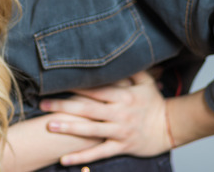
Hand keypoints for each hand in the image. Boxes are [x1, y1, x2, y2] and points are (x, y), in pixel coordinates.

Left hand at [39, 70, 171, 165]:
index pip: (95, 89)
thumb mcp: (145, 82)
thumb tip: (118, 54)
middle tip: (42, 104)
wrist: (170, 127)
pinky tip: (65, 160)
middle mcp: (119, 113)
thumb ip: (129, 69)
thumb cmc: (154, 102)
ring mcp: (119, 131)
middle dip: (63, 106)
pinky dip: (82, 157)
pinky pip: (99, 153)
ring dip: (68, 128)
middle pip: (87, 108)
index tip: (56, 83)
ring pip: (90, 130)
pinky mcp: (121, 146)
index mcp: (123, 96)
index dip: (75, 86)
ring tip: (49, 126)